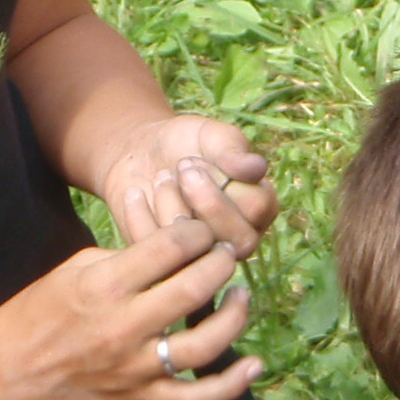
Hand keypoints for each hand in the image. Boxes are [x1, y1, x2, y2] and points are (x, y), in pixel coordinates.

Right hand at [0, 218, 261, 399]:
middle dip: (220, 266)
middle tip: (227, 254)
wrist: (7, 373)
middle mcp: (124, 327)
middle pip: (193, 290)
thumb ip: (126, 259)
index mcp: (104, 286)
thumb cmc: (40, 312)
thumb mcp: (74, 270)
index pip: (168, 248)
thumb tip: (176, 251)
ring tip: (243, 296)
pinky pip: (198, 398)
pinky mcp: (143, 398)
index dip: (196, 233)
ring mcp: (136, 367)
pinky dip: (232, 385)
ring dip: (234, 318)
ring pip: (204, 345)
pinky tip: (256, 365)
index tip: (204, 230)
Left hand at [95, 115, 275, 255]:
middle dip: (203, 199)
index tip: (193, 159)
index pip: (257, 206)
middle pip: (239, 238)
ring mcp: (209, 256)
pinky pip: (165, 252)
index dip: (221, 180)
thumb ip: (234, 148)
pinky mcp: (174, 264)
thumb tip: (257, 167)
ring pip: (203, 248)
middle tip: (181, 169)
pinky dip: (144, 217)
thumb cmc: (184, 144)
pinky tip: (138, 195)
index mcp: (260, 208)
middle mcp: (242, 238)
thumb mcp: (209, 135)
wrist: (140, 157)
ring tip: (161, 178)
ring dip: (174, 205)